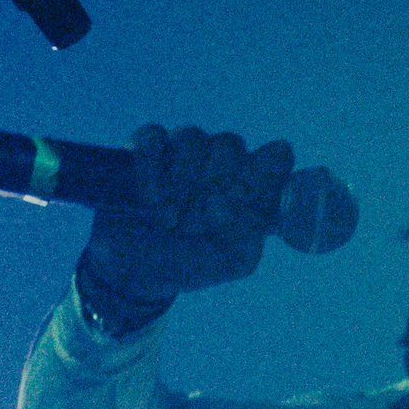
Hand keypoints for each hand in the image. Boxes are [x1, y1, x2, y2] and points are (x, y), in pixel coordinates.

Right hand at [81, 125, 295, 305]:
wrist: (132, 272)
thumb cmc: (189, 263)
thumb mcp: (229, 263)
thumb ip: (243, 239)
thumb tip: (220, 203)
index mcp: (250, 188)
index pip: (276, 158)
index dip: (264, 174)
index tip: (244, 201)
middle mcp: (219, 164)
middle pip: (230, 145)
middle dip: (212, 185)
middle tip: (194, 224)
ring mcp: (181, 153)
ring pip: (192, 137)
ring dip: (180, 181)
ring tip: (167, 219)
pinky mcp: (145, 150)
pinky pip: (153, 136)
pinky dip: (150, 167)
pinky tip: (148, 198)